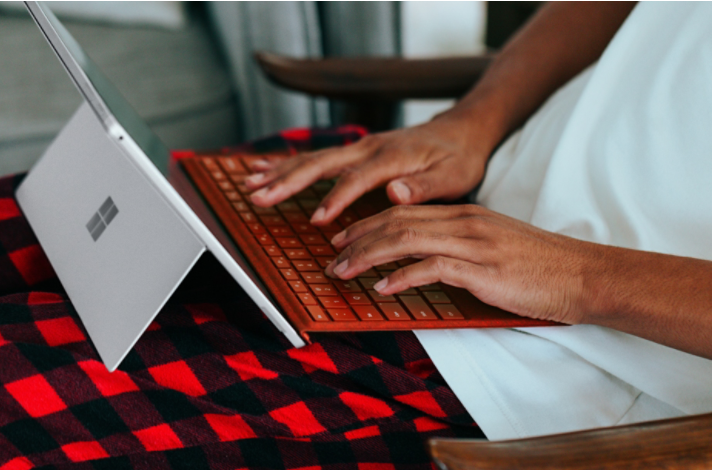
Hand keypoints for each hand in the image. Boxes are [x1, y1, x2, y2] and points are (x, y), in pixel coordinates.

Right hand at [244, 110, 497, 224]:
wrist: (461, 131)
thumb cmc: (459, 158)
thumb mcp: (454, 176)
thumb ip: (424, 186)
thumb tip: (395, 190)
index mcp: (392, 157)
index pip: (357, 178)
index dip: (337, 199)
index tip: (318, 220)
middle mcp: (369, 148)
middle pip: (322, 163)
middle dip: (288, 181)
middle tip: (258, 195)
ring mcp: (359, 147)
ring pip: (313, 158)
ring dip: (280, 172)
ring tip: (250, 185)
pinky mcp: (356, 151)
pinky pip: (317, 157)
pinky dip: (290, 164)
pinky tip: (266, 170)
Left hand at [324, 205, 606, 324]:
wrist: (583, 275)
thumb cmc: (540, 267)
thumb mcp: (494, 246)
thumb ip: (460, 247)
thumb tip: (427, 263)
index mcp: (464, 215)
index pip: (405, 212)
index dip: (369, 224)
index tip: (344, 238)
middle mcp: (464, 222)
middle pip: (397, 221)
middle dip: (358, 237)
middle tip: (331, 254)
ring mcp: (473, 244)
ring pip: (406, 239)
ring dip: (368, 256)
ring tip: (342, 270)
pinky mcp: (483, 269)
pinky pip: (432, 268)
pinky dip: (402, 277)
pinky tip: (382, 289)